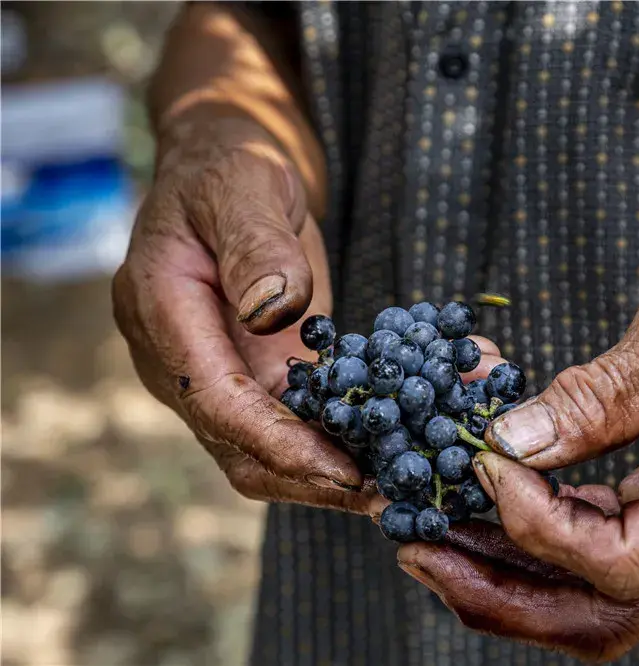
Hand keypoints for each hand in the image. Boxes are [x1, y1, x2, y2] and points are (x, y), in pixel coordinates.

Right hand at [113, 115, 374, 512]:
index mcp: (162, 313)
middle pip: (241, 448)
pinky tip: (411, 434)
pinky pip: (302, 418)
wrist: (231, 160)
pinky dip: (352, 433)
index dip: (278, 443)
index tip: (342, 471)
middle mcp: (186, 358)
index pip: (216, 402)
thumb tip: (273, 310)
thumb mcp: (244, 184)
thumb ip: (254, 244)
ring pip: (273, 448)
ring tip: (412, 472)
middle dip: (314, 477)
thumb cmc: (232, 161)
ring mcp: (223, 370)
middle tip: (391, 493)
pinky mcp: (262, 371)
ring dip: (340, 467)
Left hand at [393, 196, 638, 659]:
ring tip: (438, 532)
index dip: (541, 529)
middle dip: (508, 594)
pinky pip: (612, 544)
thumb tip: (513, 445)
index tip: (485, 468)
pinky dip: (550, 531)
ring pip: (604, 592)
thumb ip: (600, 396)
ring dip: (518, 570)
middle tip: (421, 555)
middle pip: (610, 612)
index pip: (625, 562)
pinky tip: (499, 496)